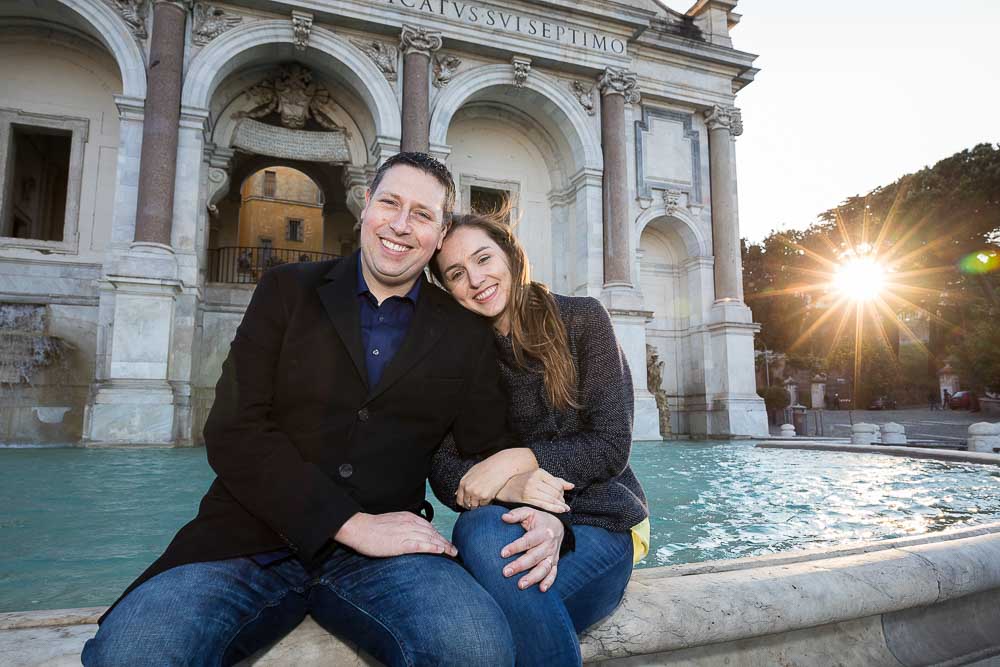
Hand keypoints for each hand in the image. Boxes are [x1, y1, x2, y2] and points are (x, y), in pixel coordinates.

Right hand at [334, 512, 456, 557]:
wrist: (359, 528)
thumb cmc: (373, 527)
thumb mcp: (393, 522)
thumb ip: (404, 527)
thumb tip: (413, 534)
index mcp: (408, 518)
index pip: (429, 527)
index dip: (439, 536)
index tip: (447, 543)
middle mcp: (410, 523)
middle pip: (433, 533)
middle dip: (445, 542)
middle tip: (455, 550)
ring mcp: (406, 532)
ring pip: (430, 538)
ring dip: (443, 545)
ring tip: (452, 553)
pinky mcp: (401, 543)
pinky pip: (420, 545)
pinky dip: (432, 547)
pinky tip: (440, 551)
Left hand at [457, 448, 537, 509]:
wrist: (500, 465)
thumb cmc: (487, 467)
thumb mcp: (472, 472)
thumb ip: (464, 483)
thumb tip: (455, 494)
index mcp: (463, 483)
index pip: (459, 500)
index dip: (464, 503)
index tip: (469, 503)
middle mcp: (468, 489)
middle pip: (467, 505)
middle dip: (472, 505)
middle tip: (478, 501)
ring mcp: (476, 493)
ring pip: (475, 507)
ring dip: (479, 505)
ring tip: (485, 498)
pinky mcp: (485, 497)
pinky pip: (484, 505)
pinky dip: (487, 503)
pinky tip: (490, 496)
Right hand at [496, 469, 572, 512]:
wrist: (505, 487)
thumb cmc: (524, 482)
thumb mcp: (539, 477)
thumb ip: (556, 481)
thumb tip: (571, 486)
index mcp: (539, 472)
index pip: (557, 484)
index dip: (562, 492)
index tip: (562, 497)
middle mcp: (534, 480)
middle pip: (555, 492)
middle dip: (561, 500)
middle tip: (562, 504)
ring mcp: (530, 490)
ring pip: (551, 499)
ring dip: (559, 505)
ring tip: (563, 509)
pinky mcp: (526, 499)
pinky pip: (544, 505)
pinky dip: (554, 509)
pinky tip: (560, 511)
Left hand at [499, 507, 564, 592]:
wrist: (558, 524)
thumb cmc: (539, 519)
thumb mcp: (529, 511)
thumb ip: (517, 514)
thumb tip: (503, 517)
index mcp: (543, 531)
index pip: (528, 541)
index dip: (515, 547)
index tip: (502, 553)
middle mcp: (549, 545)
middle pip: (534, 557)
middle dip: (520, 565)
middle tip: (505, 572)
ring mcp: (553, 555)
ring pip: (544, 568)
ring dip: (533, 577)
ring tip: (520, 585)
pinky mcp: (555, 562)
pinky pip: (553, 573)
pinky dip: (549, 582)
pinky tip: (541, 589)